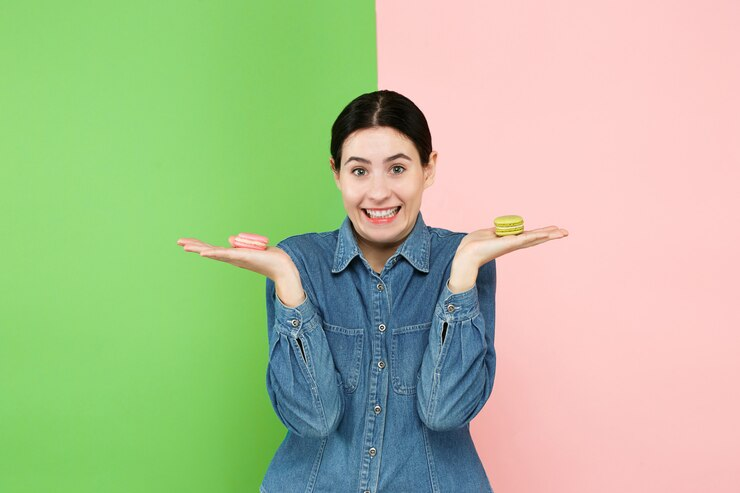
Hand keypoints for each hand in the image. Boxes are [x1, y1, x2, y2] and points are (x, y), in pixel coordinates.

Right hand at [176, 236, 305, 305]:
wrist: (282, 267)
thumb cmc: (268, 257)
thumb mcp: (250, 247)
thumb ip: (239, 244)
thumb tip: (230, 239)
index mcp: (232, 256)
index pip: (212, 249)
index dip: (199, 245)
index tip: (185, 242)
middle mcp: (232, 258)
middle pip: (209, 250)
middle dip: (194, 246)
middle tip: (178, 241)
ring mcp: (236, 258)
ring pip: (214, 253)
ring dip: (200, 249)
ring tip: (186, 246)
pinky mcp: (243, 256)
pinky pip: (226, 254)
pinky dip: (214, 253)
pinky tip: (204, 253)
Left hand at [448, 225, 568, 292]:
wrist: (466, 254)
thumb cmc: (473, 245)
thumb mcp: (486, 234)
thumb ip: (495, 232)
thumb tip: (495, 230)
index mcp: (510, 241)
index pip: (529, 236)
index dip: (541, 233)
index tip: (553, 229)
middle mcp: (514, 244)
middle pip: (536, 238)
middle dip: (551, 235)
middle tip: (566, 232)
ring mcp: (512, 244)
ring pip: (534, 238)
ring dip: (548, 235)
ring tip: (562, 233)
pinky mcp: (508, 244)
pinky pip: (524, 239)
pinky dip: (535, 236)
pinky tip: (545, 234)